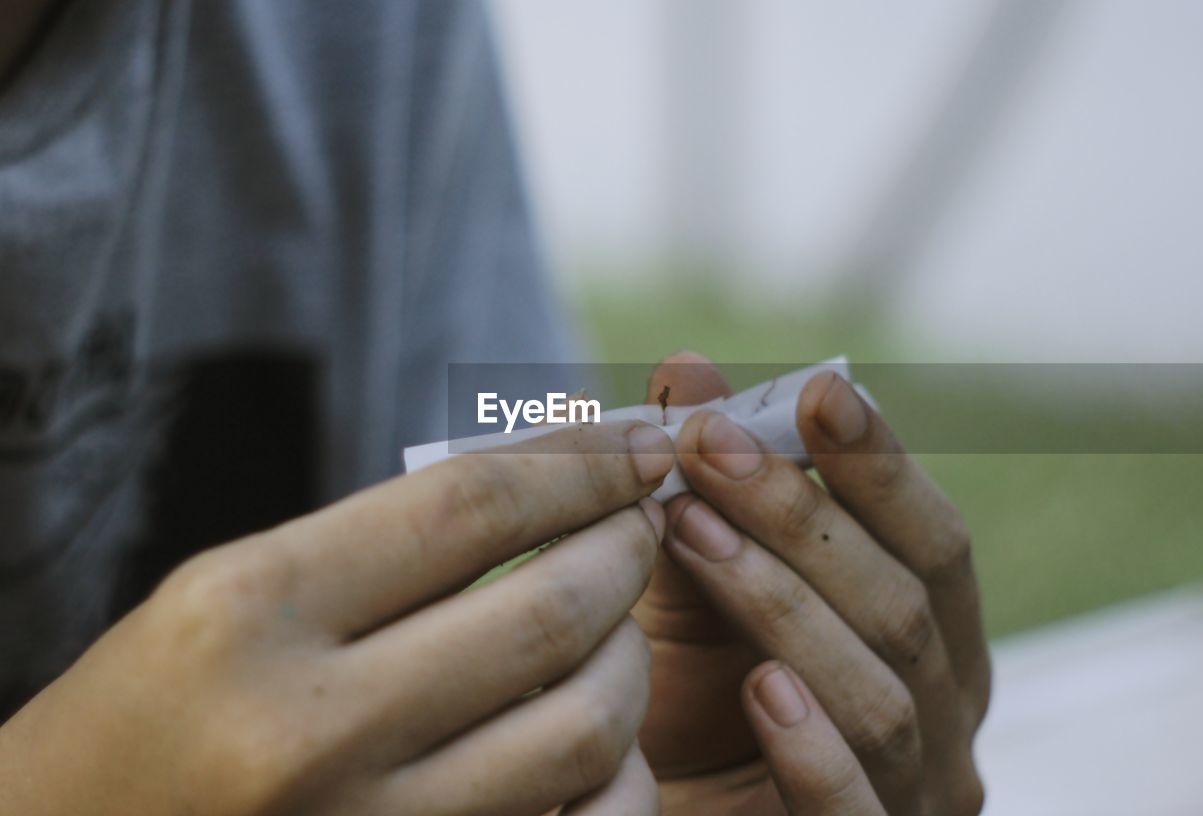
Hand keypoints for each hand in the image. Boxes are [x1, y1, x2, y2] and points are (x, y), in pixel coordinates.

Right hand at [0, 422, 674, 815]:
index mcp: (247, 612)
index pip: (468, 505)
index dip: (578, 461)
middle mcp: (305, 730)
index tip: (638, 441)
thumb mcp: (233, 596)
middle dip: (626, 548)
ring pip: (586, 727)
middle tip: (644, 519)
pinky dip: (616, 771)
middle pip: (549, 611)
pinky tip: (601, 728)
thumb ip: (385, 545)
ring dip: (632, 656)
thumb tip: (556, 477)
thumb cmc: (149, 714)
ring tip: (619, 619)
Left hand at [635, 353, 989, 814]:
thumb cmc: (685, 709)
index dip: (882, 465)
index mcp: (932, 642)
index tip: (815, 391)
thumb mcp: (692, 591)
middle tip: (710, 444)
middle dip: (806, 516)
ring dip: (785, 604)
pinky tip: (756, 689)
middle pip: (905, 605)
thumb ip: (707, 490)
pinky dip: (815, 752)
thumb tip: (688, 366)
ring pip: (884, 697)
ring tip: (690, 531)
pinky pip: (856, 813)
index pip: (934, 543)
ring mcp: (915, 799)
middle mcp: (945, 718)